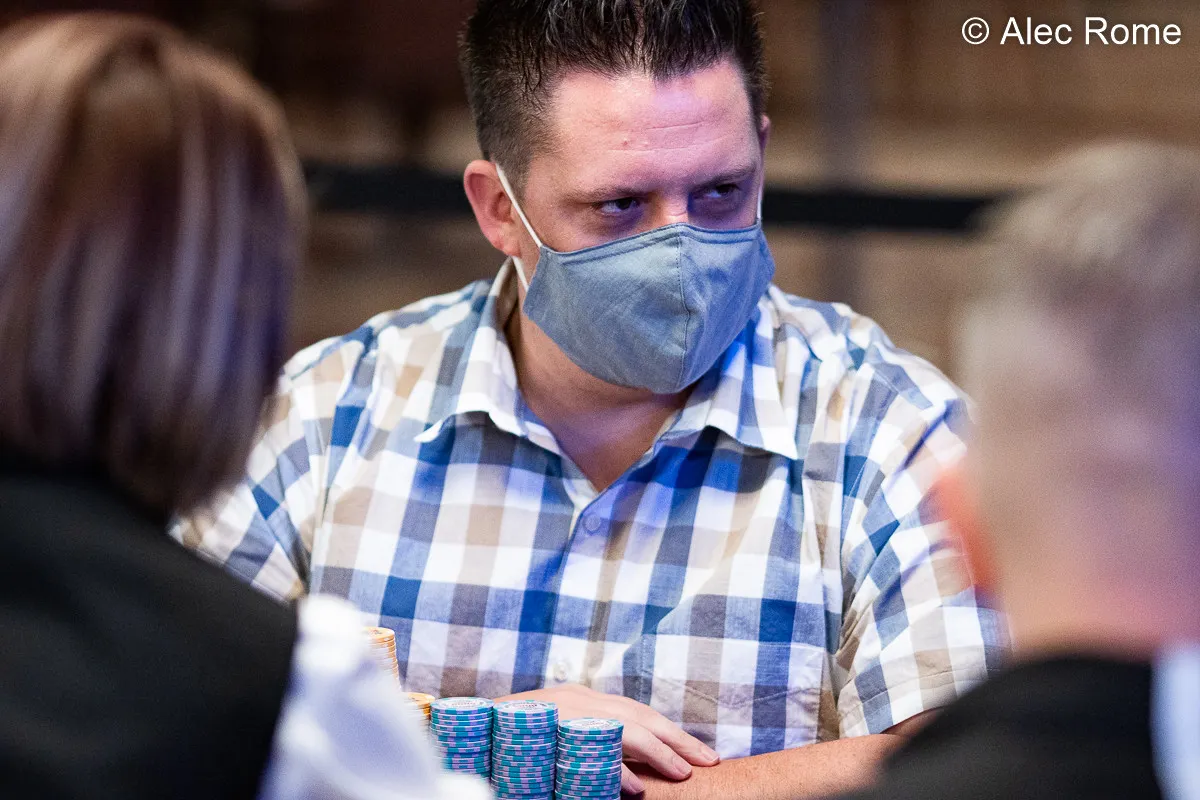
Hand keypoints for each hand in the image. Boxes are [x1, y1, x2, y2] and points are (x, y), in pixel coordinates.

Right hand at [498, 684, 720, 794]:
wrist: (467, 725)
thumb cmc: (517, 735)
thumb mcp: (560, 730)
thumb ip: (591, 740)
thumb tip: (631, 768)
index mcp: (583, 699)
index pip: (638, 712)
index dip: (671, 732)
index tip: (700, 753)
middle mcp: (577, 700)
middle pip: (638, 716)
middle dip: (676, 739)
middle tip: (708, 761)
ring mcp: (563, 713)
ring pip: (621, 729)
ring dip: (655, 752)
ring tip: (681, 773)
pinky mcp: (547, 732)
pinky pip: (588, 751)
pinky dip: (614, 770)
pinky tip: (635, 787)